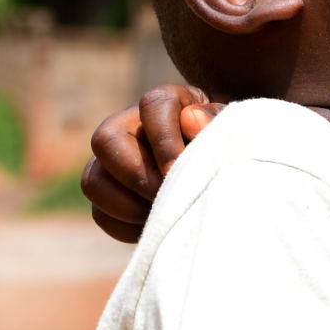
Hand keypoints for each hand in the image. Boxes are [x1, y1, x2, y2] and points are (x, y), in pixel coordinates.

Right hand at [80, 83, 220, 241]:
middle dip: (137, 177)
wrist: (229, 172)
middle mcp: (132, 126)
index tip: (180, 172)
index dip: (165, 141)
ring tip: (166, 213)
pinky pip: (101, 214)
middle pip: (105, 141)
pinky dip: (127, 227)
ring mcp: (115, 162)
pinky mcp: (113, 195)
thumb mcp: (235, 130)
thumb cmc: (234, 146)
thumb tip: (190, 121)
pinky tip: (160, 224)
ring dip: (128, 206)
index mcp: (169, 102)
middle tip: (169, 197)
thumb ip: (217, 123)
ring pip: (94, 182)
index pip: (153, 106)